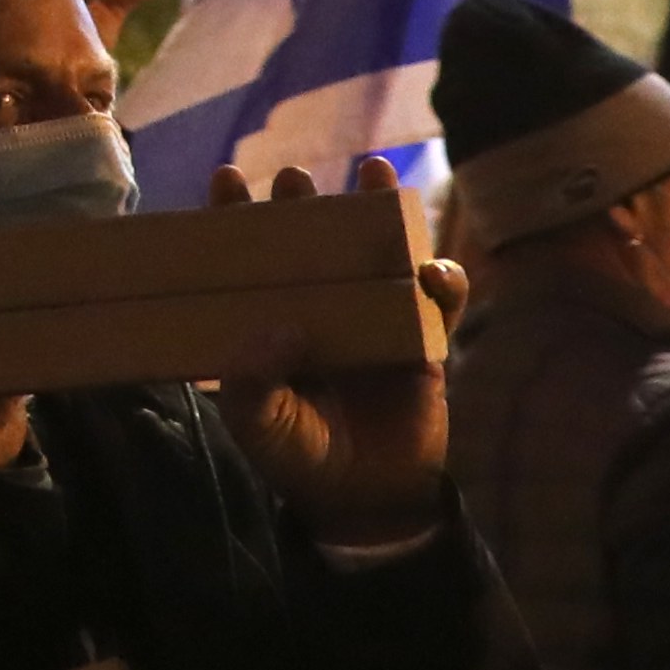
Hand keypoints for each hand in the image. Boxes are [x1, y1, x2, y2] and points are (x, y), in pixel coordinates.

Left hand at [201, 153, 455, 543]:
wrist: (361, 496)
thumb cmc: (297, 452)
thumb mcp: (257, 422)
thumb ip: (252, 383)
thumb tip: (280, 330)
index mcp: (270, 315)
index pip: (247, 255)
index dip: (236, 213)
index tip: (226, 177)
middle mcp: (320, 306)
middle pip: (312, 240)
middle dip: (304, 202)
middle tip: (294, 178)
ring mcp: (374, 319)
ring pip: (380, 254)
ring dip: (382, 212)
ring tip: (375, 173)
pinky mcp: (424, 342)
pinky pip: (440, 304)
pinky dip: (443, 283)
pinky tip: (435, 270)